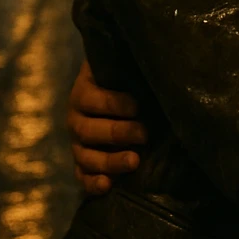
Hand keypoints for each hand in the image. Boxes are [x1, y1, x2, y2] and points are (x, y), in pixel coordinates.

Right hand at [67, 60, 146, 194]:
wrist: (118, 90)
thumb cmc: (127, 74)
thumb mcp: (127, 64)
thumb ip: (135, 63)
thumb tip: (163, 53)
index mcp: (84, 90)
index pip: (93, 98)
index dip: (115, 103)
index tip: (139, 107)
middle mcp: (76, 117)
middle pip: (89, 130)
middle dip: (118, 133)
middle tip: (145, 134)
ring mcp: (77, 142)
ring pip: (85, 156)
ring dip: (109, 161)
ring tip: (134, 162)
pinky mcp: (82, 161)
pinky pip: (82, 176)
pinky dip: (92, 183)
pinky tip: (107, 186)